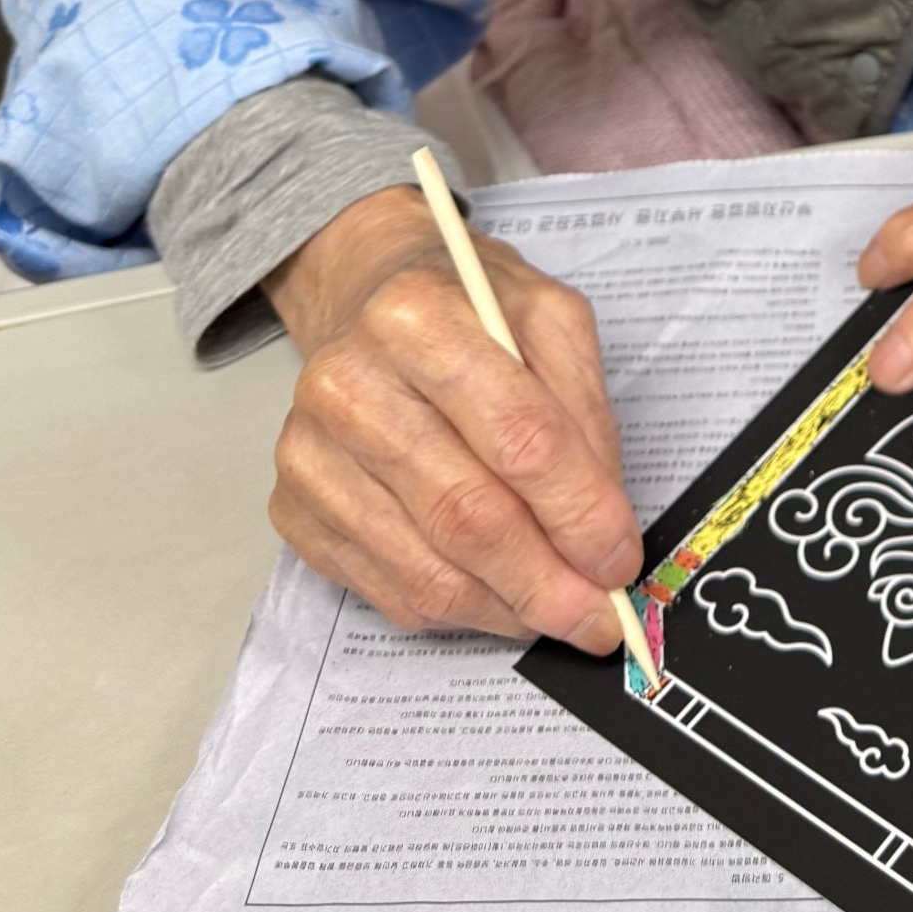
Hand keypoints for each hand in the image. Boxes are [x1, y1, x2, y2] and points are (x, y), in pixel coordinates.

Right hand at [264, 184, 641, 651]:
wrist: (368, 294)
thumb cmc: (469, 308)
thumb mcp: (550, 319)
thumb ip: (585, 415)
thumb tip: (604, 529)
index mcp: (419, 317)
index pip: (518, 435)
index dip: (578, 510)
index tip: (620, 559)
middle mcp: (349, 383)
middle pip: (466, 514)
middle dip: (546, 581)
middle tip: (598, 617)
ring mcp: (308, 451)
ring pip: (425, 569)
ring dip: (507, 608)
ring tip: (558, 610)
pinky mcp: (292, 508)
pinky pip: (386, 590)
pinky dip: (455, 610)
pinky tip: (496, 595)